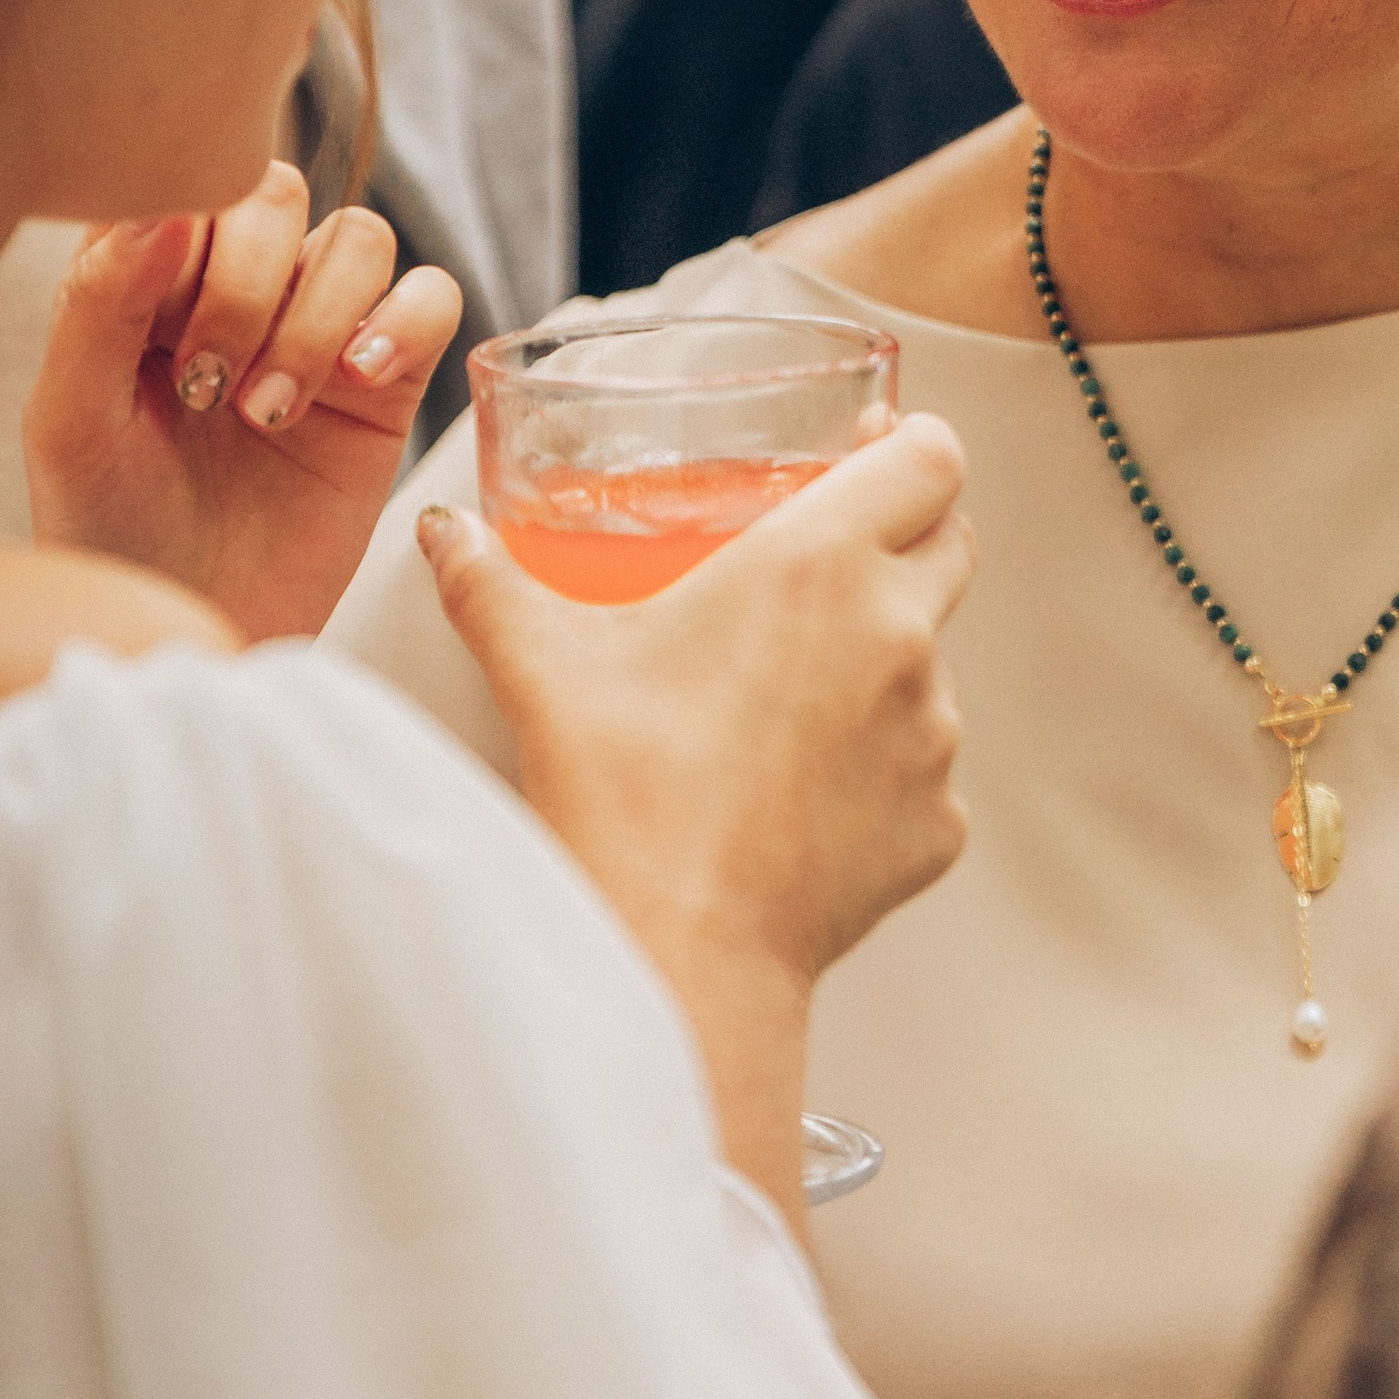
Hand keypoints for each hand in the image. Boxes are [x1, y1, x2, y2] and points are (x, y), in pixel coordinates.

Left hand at [23, 166, 462, 642]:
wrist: (195, 623)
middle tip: (211, 391)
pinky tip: (357, 382)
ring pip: (359, 237)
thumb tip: (163, 208)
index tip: (160, 335)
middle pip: (278, 195)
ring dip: (316, 322)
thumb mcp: (71, 420)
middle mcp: (238, 286)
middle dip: (245, 290)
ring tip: (270, 414)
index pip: (189, 183)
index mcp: (149, 277)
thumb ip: (99, 303)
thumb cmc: (116, 531)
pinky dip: (404, 323)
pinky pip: (433, 295)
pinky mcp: (389, 380)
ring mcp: (320, 328)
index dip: (186, 242)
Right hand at [417, 414, 974, 1219]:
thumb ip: (489, 581)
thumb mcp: (542, 665)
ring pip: (934, 664)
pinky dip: (876, 771)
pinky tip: (797, 796)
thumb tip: (447, 536)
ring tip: (780, 705)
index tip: (869, 452)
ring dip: (880, 665)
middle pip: (951, 543)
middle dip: (901, 540)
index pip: (932, 457)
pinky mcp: (939, 821)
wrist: (680, 953)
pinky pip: (923, 770)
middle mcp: (900, 634)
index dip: (909, 445)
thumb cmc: (622, 797)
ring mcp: (934, 733)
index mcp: (822, 563)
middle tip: (820, 566)